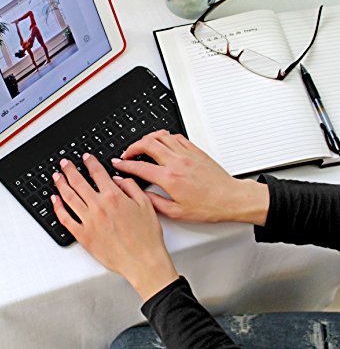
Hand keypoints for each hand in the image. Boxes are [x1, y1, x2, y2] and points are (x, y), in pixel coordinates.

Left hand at [51, 154, 178, 300]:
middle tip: (64, 163)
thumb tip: (118, 178)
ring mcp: (89, 221)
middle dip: (69, 169)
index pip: (97, 172)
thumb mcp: (146, 204)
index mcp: (113, 196)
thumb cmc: (147, 237)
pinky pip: (65, 219)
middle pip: (78, 181)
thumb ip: (131, 187)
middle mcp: (98, 206)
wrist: (143, 262)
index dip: (90, 162)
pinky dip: (58, 207)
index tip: (85, 157)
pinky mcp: (83, 236)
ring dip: (61, 184)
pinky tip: (55, 200)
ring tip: (57, 176)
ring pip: (69, 197)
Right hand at [111, 131, 268, 225]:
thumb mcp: (177, 212)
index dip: (124, 164)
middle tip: (127, 153)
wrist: (230, 198)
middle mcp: (176, 162)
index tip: (118, 163)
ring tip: (141, 145)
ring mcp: (186, 154)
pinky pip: (175, 137)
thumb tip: (142, 195)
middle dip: (132, 146)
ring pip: (160, 136)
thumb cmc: (208, 207)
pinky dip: (164, 137)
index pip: (139, 166)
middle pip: (147, 143)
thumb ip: (155, 203)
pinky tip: (162, 143)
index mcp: (169, 178)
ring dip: (147, 139)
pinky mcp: (195, 151)